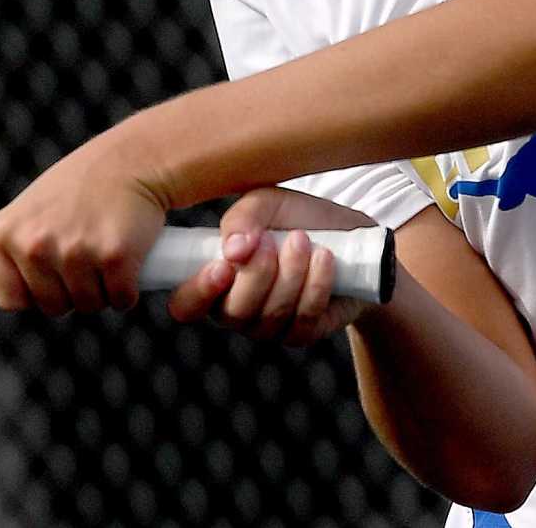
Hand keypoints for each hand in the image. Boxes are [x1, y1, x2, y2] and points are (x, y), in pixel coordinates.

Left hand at [0, 133, 167, 315]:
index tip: (49, 278)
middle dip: (72, 291)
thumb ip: (19, 247)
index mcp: (5, 234)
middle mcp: (33, 244)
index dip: (35, 293)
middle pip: (52, 307)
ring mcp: (73, 252)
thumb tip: (19, 297)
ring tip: (103, 247)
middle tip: (84, 253)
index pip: (9, 298)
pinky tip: (126, 256)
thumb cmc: (82, 186)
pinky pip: (121, 299)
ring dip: (102, 288)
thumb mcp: (31, 210)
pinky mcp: (114, 258)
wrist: (130, 160)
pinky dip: (128, 288)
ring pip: (88, 305)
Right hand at [167, 187, 377, 346]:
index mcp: (214, 279)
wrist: (349, 236)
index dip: (197, 292)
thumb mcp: (266, 203)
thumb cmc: (295, 218)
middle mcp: (235, 309)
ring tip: (304, 241)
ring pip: (271, 316)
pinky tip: (325, 259)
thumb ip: (242, 218)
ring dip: (291, 274)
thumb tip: (233, 250)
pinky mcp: (302, 333)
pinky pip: (304, 320)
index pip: (185, 304)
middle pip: (233, 312)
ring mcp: (268, 327)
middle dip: (257, 275)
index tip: (223, 267)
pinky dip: (316, 286)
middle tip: (274, 241)